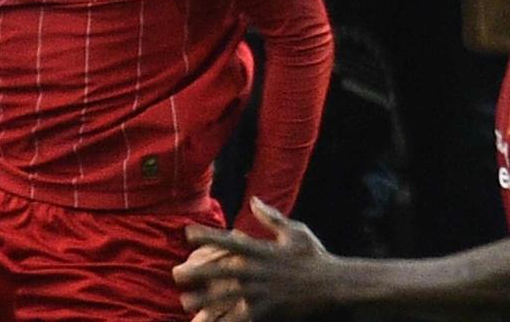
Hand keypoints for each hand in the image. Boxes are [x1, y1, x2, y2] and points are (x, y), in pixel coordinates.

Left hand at [174, 197, 335, 319]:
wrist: (335, 285)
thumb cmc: (315, 256)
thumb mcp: (295, 231)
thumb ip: (271, 217)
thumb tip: (254, 200)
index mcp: (262, 250)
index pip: (228, 240)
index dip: (206, 235)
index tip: (187, 232)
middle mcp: (258, 270)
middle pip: (220, 271)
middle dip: (196, 273)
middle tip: (175, 274)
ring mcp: (262, 292)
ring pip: (225, 297)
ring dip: (203, 301)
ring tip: (185, 303)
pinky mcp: (268, 311)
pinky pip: (241, 317)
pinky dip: (225, 320)